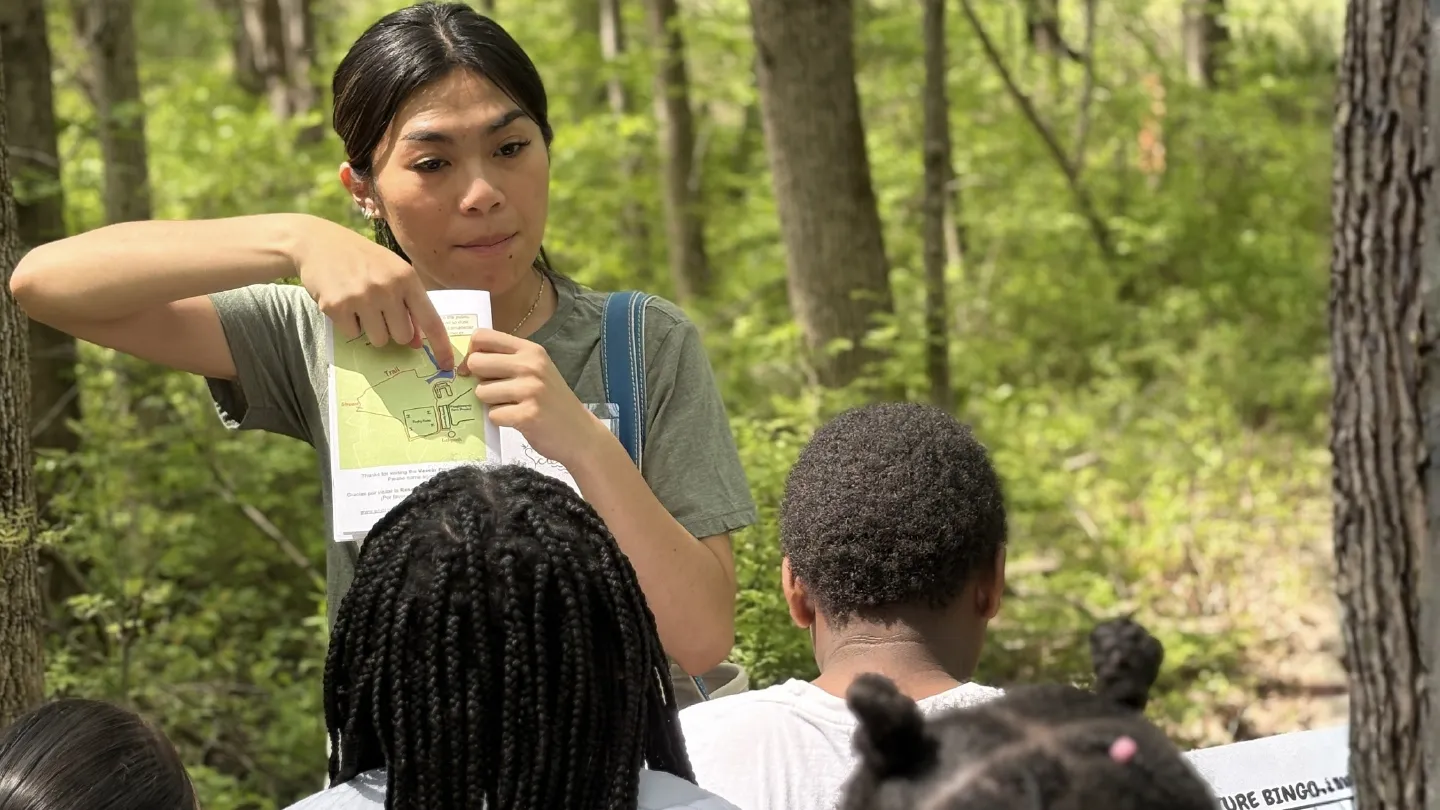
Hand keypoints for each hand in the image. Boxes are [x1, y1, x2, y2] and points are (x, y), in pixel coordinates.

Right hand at [292, 219, 453, 368]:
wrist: (317, 242)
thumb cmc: (362, 259)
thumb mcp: (392, 272)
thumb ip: (408, 304)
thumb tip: (418, 342)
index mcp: (406, 277)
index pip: (431, 319)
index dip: (441, 345)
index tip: (447, 365)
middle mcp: (387, 287)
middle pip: (403, 336)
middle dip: (394, 331)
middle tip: (380, 312)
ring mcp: (361, 297)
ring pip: (379, 339)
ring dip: (371, 330)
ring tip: (360, 305)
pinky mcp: (337, 306)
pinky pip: (352, 335)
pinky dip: (349, 324)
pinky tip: (343, 302)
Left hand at [460, 329, 608, 464]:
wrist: (579, 433)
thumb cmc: (551, 401)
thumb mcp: (536, 370)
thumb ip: (506, 361)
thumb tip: (465, 363)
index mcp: (530, 350)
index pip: (483, 336)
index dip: (472, 353)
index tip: (478, 369)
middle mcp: (531, 365)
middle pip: (476, 363)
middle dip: (479, 381)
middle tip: (497, 392)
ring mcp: (530, 390)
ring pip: (481, 392)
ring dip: (491, 404)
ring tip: (513, 407)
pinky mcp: (527, 415)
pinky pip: (492, 415)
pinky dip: (501, 421)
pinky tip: (518, 420)